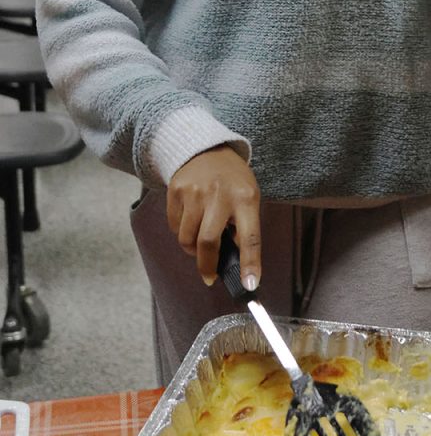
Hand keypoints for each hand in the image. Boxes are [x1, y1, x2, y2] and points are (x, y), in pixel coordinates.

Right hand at [166, 144, 260, 289]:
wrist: (205, 148)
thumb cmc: (232, 180)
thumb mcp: (248, 196)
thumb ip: (244, 226)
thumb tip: (237, 264)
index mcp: (246, 198)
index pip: (250, 237)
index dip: (250, 264)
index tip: (248, 286)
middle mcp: (219, 195)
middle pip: (208, 242)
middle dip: (207, 266)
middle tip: (210, 276)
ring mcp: (194, 192)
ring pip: (186, 239)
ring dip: (193, 249)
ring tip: (200, 240)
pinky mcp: (175, 191)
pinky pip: (174, 227)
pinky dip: (181, 232)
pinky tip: (191, 220)